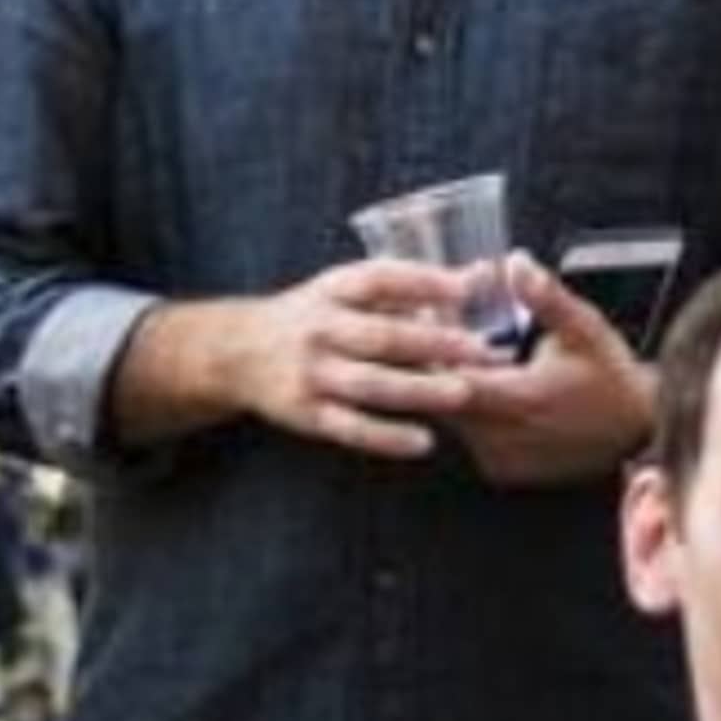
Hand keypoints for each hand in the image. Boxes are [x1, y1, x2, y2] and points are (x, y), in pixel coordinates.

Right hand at [234, 258, 487, 461]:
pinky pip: (352, 428)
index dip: (423, 281)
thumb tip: (474, 279)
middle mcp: (320, 328)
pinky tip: (424, 441)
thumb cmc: (311, 316)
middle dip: (435, 343)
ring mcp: (312, 374)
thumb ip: (400, 290)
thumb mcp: (341, 289)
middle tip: (482, 350)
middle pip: (382, 335)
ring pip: (371, 385)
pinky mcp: (307, 414)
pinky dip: (388, 437)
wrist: (237, 352)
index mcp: (332, 290)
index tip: (467, 287)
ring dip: (419, 390)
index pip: (380, 279)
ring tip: (463, 393)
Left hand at [445, 255, 656, 487]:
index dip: (434, 347)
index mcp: (517, 401)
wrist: (636, 429)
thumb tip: (516, 263)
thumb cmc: (610, 376)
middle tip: (434, 326)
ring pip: (452, 418)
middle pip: (442, 399)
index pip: (450, 379)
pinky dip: (467, 408)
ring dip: (450, 384)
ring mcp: (500, 458)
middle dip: (437, 361)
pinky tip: (482, 381)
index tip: (428, 317)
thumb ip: (545, 297)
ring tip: (459, 350)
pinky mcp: (503, 469)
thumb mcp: (583, 328)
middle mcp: (502, 438)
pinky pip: (469, 435)